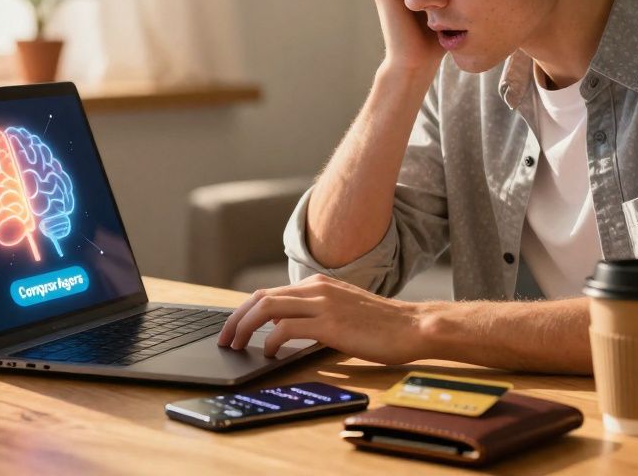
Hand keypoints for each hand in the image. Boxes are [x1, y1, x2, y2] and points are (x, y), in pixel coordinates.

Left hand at [216, 274, 428, 364]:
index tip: (232, 328)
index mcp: (319, 284)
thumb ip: (317, 314)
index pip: (269, 293)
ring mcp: (323, 304)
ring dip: (245, 328)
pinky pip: (286, 328)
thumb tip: (286, 328)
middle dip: (235, 319)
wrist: (413, 326)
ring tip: (238, 347)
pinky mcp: (330, 324)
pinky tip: (270, 353)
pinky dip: (271, 341)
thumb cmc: (382, 326)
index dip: (244, 310)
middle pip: (260, 297)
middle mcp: (317, 288)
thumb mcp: (344, 311)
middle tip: (225, 339)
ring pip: (267, 308)